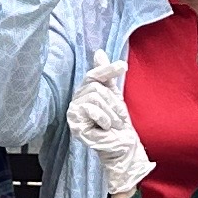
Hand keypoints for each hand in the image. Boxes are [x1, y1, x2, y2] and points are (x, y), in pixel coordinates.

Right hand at [62, 58, 149, 197]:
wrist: (122, 145)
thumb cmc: (118, 122)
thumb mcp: (114, 95)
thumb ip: (106, 75)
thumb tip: (99, 52)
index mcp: (85, 93)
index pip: (93, 76)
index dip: (107, 70)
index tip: (124, 66)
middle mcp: (76, 101)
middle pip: (96, 87)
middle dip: (112, 102)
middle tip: (117, 116)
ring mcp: (73, 113)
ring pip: (94, 97)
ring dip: (110, 112)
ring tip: (111, 123)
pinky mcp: (75, 125)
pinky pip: (90, 109)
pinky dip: (103, 118)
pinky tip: (104, 127)